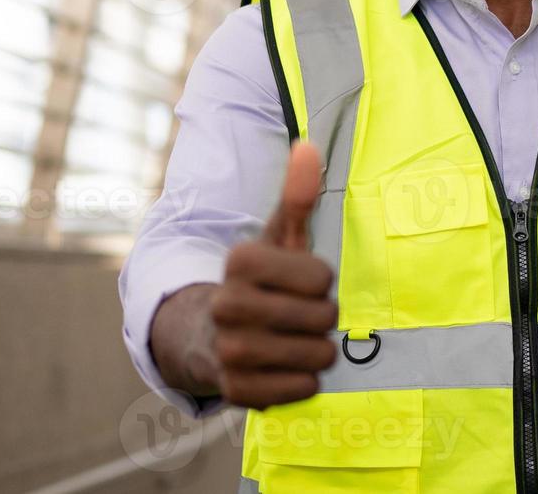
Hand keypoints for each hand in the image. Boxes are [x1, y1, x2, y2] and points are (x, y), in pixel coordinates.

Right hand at [209, 140, 338, 408]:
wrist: (214, 333)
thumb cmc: (264, 280)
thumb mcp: (281, 237)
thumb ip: (297, 195)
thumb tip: (308, 145)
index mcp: (240, 260)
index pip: (322, 278)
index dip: (322, 282)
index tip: (304, 282)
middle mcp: (225, 303)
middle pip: (321, 318)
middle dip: (323, 319)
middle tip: (306, 316)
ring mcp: (225, 349)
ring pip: (311, 357)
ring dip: (317, 352)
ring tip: (302, 342)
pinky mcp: (231, 389)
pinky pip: (292, 391)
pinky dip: (300, 384)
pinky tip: (289, 369)